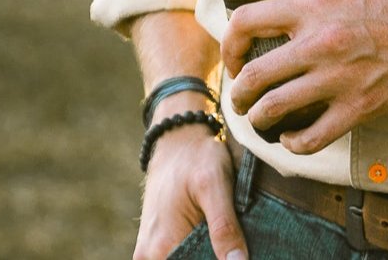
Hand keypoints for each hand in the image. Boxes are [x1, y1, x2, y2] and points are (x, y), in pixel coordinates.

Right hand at [134, 121, 245, 259]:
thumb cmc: (198, 157)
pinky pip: (177, 257)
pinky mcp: (152, 246)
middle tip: (235, 243)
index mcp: (163, 246)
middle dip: (214, 256)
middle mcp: (150, 256)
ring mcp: (148, 253)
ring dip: (206, 254)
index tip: (239, 253)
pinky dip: (196, 252)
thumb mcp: (215, 185)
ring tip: (226, 239)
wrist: (177, 139)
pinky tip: (211, 239)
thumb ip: (224, 226)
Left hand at [221, 0, 387, 153]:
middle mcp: (319, 41)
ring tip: (260, 120)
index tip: (233, 54)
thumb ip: (321, 6)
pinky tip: (293, 138)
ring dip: (258, 119)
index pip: (247, 21)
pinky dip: (293, 143)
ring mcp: (338, 77)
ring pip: (272, 109)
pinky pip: (310, 138)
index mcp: (316, 5)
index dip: (228, 42)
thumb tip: (295, 22)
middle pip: (251, 75)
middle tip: (242, 96)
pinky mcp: (360, 108)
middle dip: (238, 92)